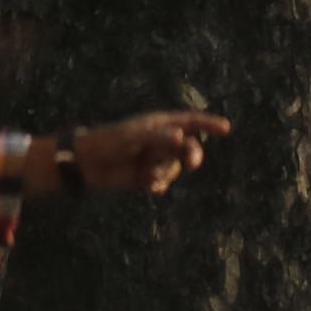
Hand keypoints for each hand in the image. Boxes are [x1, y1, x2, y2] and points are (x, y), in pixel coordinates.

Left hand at [45, 113, 231, 198]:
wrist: (84, 165)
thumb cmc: (109, 142)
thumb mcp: (134, 136)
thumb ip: (158, 137)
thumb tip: (181, 137)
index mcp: (160, 125)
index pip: (191, 122)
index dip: (209, 124)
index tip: (226, 129)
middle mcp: (161, 141)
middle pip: (188, 147)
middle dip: (191, 155)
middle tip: (193, 163)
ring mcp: (155, 159)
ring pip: (175, 167)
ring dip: (165, 172)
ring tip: (148, 177)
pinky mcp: (146, 177)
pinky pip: (163, 182)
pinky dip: (158, 184)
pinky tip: (150, 188)